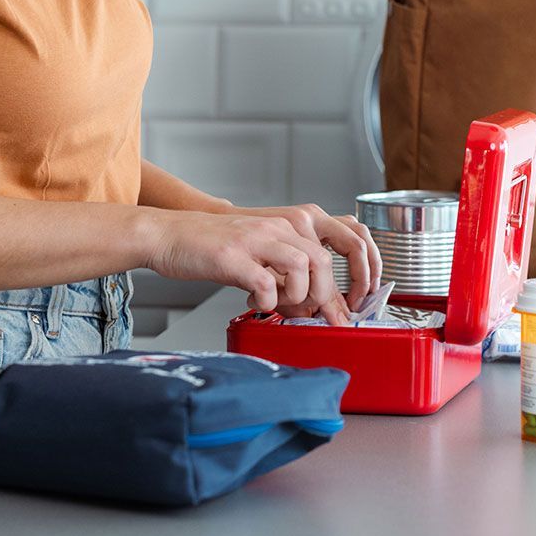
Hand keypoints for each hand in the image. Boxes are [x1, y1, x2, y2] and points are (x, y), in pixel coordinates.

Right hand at [227, 204, 380, 311]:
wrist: (173, 234)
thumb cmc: (221, 247)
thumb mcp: (266, 251)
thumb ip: (294, 270)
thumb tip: (322, 306)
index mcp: (295, 222)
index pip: (349, 238)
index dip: (361, 273)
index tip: (356, 301)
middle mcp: (281, 225)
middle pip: (325, 260)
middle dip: (326, 296)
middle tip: (314, 313)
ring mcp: (257, 238)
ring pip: (303, 266)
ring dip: (298, 296)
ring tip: (280, 304)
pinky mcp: (234, 256)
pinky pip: (266, 284)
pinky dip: (267, 301)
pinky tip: (256, 302)